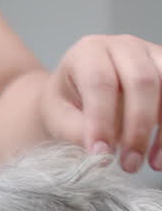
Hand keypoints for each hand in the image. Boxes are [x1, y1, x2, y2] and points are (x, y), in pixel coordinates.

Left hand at [40, 34, 161, 171]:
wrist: (80, 92)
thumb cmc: (67, 103)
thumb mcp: (58, 116)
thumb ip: (75, 130)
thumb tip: (102, 152)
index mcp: (88, 52)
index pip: (99, 82)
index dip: (102, 120)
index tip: (101, 154)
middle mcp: (123, 46)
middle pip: (143, 81)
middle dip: (139, 127)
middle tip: (129, 164)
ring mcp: (152, 53)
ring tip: (152, 163)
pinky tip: (160, 155)